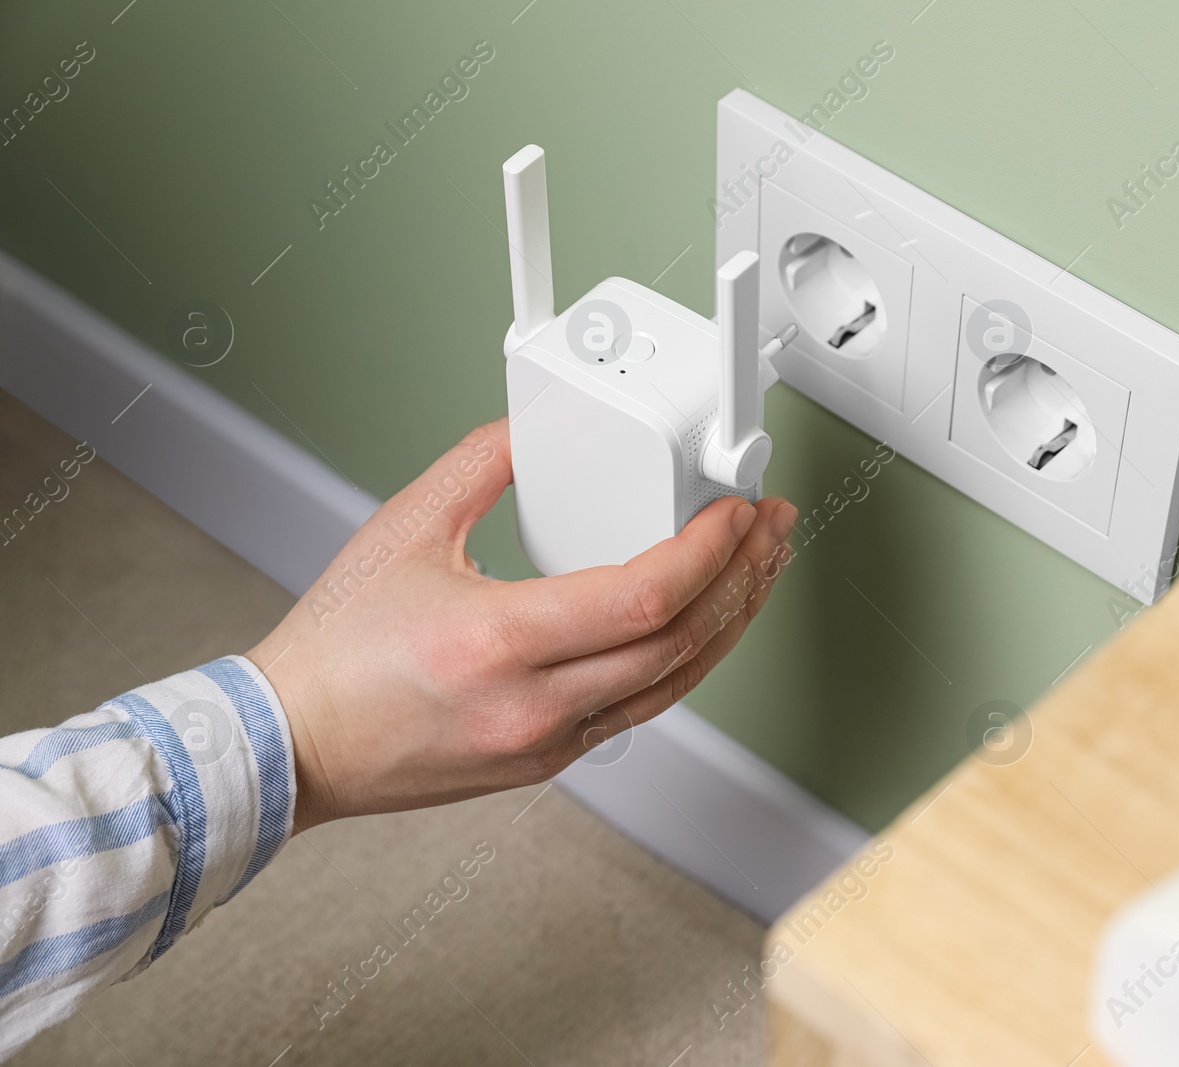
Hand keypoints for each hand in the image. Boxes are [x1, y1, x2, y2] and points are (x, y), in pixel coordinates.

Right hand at [246, 419, 796, 830]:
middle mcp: (534, 705)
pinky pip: (639, 709)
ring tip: (755, 574)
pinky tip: (699, 625)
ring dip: (727, 625)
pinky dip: (681, 662)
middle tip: (769, 532)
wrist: (292, 743)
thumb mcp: (405, 526)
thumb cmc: (334, 651)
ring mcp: (546, 743)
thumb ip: (482, 462)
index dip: (711, 550)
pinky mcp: (546, 761)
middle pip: (682, 643)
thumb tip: (541, 428)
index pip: (647, 597)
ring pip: (674, 685)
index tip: (736, 512)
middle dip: (743, 580)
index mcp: (500, 641)